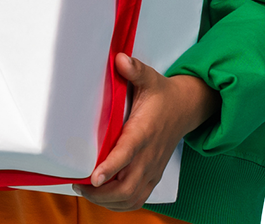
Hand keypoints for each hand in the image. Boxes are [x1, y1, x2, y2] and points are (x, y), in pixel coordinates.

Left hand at [71, 53, 218, 211]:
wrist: (186, 109)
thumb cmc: (162, 95)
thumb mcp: (150, 78)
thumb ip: (135, 70)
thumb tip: (120, 59)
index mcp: (144, 131)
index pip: (127, 153)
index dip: (111, 166)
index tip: (93, 176)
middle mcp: (149, 155)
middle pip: (126, 186)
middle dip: (100, 192)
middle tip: (78, 184)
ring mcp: (152, 169)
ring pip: (130, 198)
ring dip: (107, 201)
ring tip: (86, 191)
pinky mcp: (153, 176)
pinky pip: (137, 200)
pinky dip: (119, 205)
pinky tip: (104, 197)